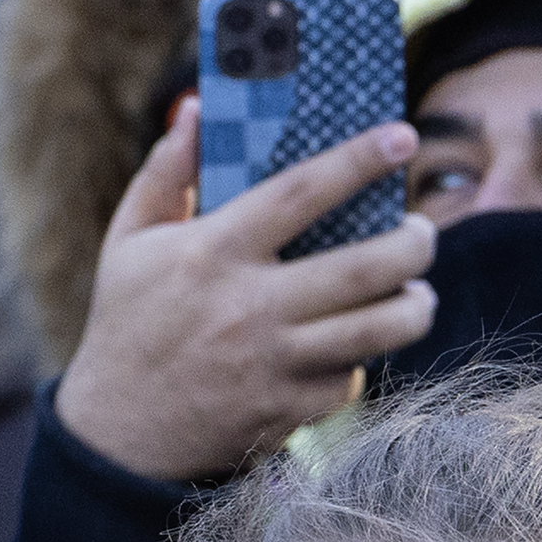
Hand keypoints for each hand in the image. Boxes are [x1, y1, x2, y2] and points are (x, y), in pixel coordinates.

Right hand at [56, 102, 433, 486]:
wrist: (117, 434)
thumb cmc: (128, 321)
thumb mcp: (129, 241)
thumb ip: (166, 172)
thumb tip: (197, 108)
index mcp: (213, 252)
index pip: (300, 192)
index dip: (358, 160)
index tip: (402, 136)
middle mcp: (251, 307)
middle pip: (364, 268)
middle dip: (414, 244)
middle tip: (424, 231)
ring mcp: (275, 363)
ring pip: (378, 330)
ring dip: (415, 306)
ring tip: (417, 291)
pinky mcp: (289, 411)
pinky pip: (349, 379)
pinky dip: (360, 361)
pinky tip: (354, 347)